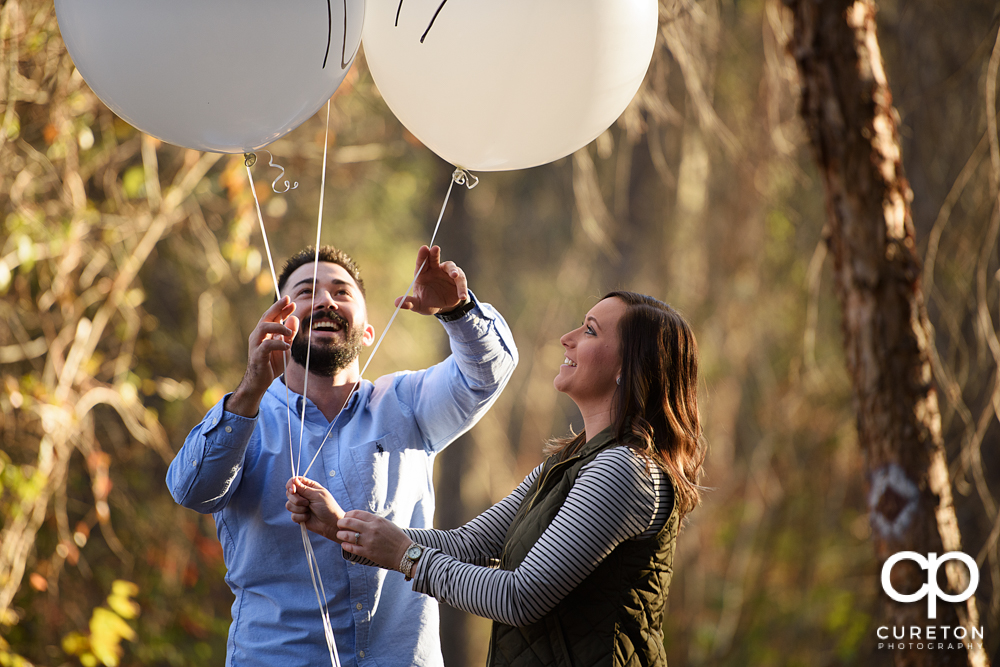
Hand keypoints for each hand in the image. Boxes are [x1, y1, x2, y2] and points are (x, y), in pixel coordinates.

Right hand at [227, 297, 298, 416]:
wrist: (260, 383)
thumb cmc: (271, 364)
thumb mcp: (285, 348)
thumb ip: (289, 335)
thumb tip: (294, 318)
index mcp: (264, 333)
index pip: (272, 316)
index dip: (281, 308)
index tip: (291, 302)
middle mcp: (258, 336)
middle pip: (266, 317)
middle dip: (277, 308)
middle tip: (288, 301)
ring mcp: (256, 345)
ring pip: (263, 327)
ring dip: (278, 326)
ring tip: (289, 332)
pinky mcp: (257, 355)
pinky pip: (266, 345)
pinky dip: (278, 343)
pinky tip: (287, 346)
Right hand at [285, 476, 344, 541]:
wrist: (330, 523)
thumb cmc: (327, 507)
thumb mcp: (317, 495)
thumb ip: (304, 489)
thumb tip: (294, 480)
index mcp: (309, 487)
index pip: (295, 481)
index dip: (291, 484)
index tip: (293, 490)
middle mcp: (303, 495)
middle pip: (289, 493)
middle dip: (296, 499)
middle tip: (307, 502)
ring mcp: (300, 506)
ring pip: (289, 505)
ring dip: (299, 508)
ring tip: (309, 510)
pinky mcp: (299, 516)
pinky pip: (292, 516)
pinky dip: (301, 517)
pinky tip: (308, 517)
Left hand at [337, 511, 411, 571]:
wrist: (404, 553)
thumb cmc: (396, 538)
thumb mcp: (386, 524)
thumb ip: (373, 521)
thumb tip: (360, 519)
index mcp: (377, 520)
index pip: (357, 513)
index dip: (348, 514)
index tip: (345, 517)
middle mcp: (372, 529)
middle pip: (349, 522)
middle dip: (341, 523)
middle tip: (339, 524)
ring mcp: (369, 541)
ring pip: (348, 535)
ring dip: (341, 534)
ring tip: (339, 535)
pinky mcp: (368, 552)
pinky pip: (352, 548)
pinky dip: (346, 545)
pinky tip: (344, 544)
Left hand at [394, 245, 468, 315]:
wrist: (443, 307)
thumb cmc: (427, 303)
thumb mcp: (418, 305)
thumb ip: (409, 303)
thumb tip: (397, 303)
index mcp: (423, 274)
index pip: (421, 263)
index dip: (422, 255)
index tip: (424, 248)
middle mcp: (435, 270)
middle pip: (434, 258)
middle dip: (434, 253)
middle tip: (435, 248)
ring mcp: (447, 273)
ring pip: (451, 267)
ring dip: (453, 271)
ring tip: (454, 276)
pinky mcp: (458, 279)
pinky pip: (461, 281)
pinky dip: (462, 287)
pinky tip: (461, 295)